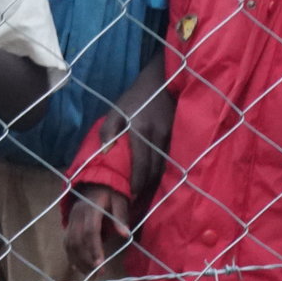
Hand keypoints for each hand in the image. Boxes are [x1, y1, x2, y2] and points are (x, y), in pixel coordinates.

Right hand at [64, 184, 130, 276]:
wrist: (94, 182)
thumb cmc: (110, 193)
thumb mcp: (119, 200)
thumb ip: (121, 216)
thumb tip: (126, 235)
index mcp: (90, 208)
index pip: (90, 232)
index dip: (94, 249)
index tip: (101, 265)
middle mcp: (77, 215)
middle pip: (78, 241)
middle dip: (86, 260)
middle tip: (98, 274)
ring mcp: (70, 220)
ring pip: (70, 244)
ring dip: (78, 261)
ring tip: (90, 275)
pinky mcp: (68, 225)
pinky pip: (66, 243)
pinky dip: (71, 256)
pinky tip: (79, 267)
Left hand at [119, 86, 175, 205]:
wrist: (160, 82)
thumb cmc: (134, 98)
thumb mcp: (116, 110)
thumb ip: (108, 130)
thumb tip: (105, 152)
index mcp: (140, 130)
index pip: (141, 164)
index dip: (137, 183)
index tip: (130, 195)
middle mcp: (156, 135)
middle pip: (154, 170)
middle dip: (146, 187)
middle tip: (136, 198)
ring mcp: (169, 136)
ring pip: (164, 166)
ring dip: (155, 181)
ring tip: (145, 191)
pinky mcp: (176, 135)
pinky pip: (170, 158)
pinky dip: (163, 170)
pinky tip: (155, 177)